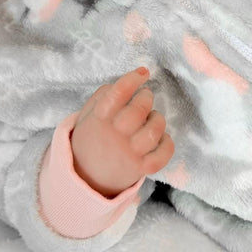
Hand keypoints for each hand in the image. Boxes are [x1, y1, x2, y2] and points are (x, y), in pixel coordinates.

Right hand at [69, 67, 174, 196]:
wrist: (85, 178)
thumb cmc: (91, 139)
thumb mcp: (87, 116)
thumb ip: (102, 96)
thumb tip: (127, 82)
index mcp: (99, 119)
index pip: (117, 94)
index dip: (133, 79)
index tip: (143, 73)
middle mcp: (114, 136)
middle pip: (138, 111)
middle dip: (146, 97)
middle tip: (145, 96)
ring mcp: (128, 154)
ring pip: (153, 132)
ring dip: (157, 119)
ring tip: (152, 118)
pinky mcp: (141, 168)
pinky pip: (163, 155)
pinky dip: (167, 143)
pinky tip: (160, 138)